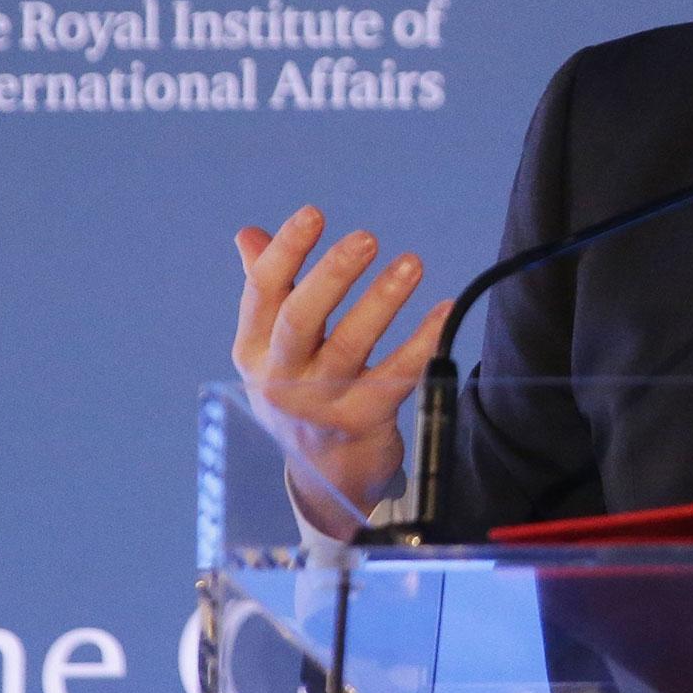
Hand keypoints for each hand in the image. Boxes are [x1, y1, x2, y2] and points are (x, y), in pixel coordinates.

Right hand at [231, 205, 449, 539]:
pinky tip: (445, 311)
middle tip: (367, 238)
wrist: (326, 479)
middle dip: (332, 275)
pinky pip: (396, 376)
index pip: (263, 294)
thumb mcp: (275, 350)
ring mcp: (321, 404)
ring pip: (351, 346)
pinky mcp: (364, 422)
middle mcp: (281, 379)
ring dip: (382, 300)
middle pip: (301, 319)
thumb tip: (248, 235)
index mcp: (253, 352)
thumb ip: (267, 291)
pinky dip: (423, 342)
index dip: (286, 251)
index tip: (314, 212)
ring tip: (412, 262)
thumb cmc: (303, 394)